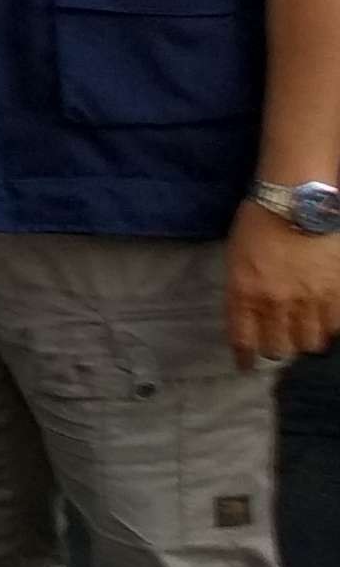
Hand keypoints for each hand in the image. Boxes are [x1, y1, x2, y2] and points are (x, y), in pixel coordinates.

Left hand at [225, 203, 339, 367]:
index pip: (243, 340)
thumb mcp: (236, 258)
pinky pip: (335, 326)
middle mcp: (276, 303)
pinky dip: (329, 327)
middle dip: (277, 348)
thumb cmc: (259, 223)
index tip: (246, 365)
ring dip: (304, 340)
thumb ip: (242, 290)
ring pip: (310, 342)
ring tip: (303, 331)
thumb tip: (248, 316)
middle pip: (279, 348)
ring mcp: (310, 300)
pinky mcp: (337, 293)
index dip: (245, 357)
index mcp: (245, 293)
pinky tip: (325, 322)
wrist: (297, 201)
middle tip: (279, 342)